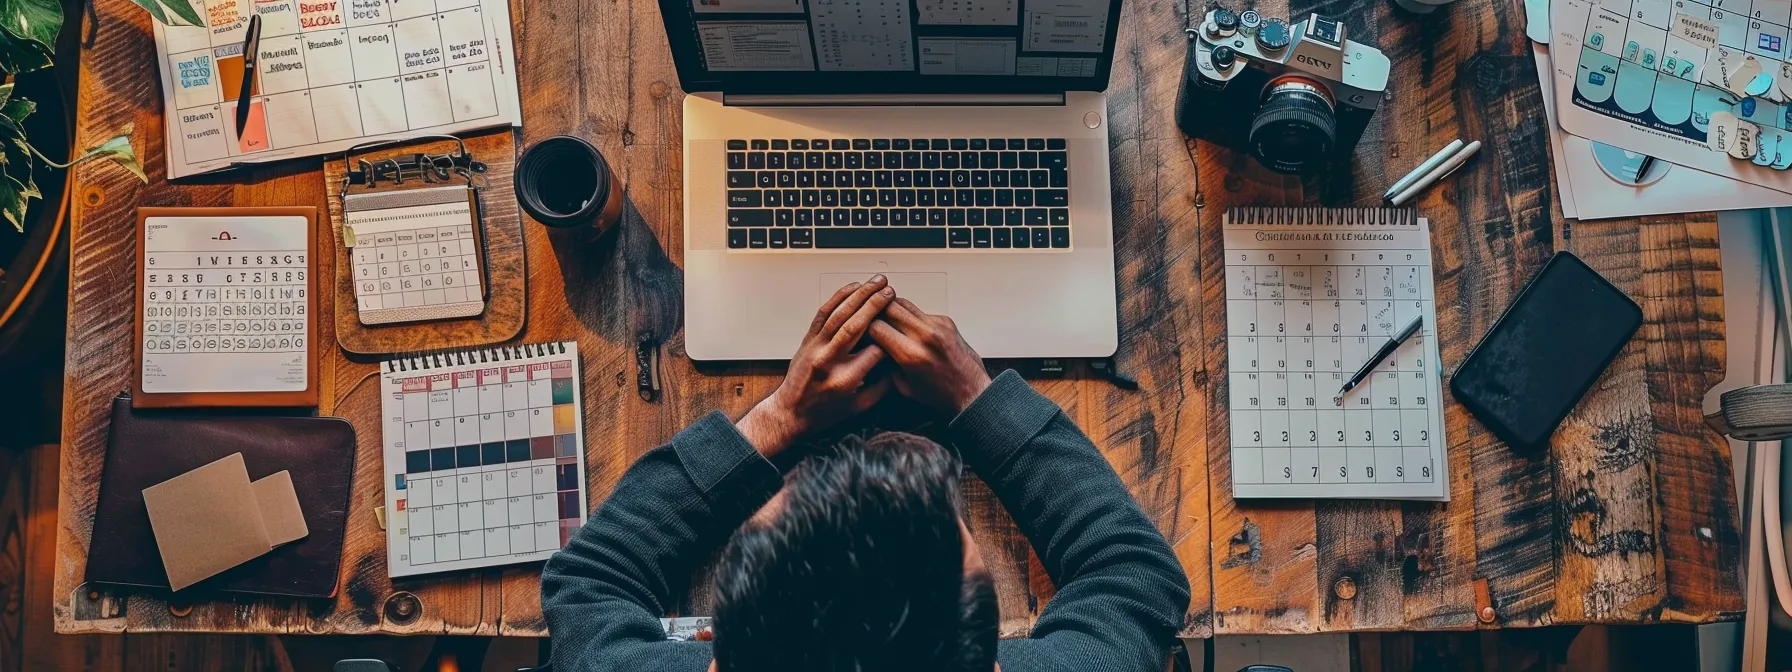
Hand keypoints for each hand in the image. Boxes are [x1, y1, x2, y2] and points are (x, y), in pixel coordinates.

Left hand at [737, 275, 895, 456]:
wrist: (790, 412)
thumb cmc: (825, 411)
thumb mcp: (861, 407)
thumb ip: (883, 385)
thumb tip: (899, 361)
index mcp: (845, 379)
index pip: (875, 350)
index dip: (891, 338)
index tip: (900, 330)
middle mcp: (828, 360)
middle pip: (856, 325)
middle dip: (876, 305)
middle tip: (891, 292)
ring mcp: (815, 348)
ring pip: (840, 314)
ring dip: (860, 295)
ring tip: (877, 283)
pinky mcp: (808, 340)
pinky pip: (823, 312)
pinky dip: (839, 297)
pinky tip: (853, 288)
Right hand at [867, 298, 990, 414]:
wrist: (971, 391)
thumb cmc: (939, 393)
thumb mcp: (903, 386)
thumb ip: (886, 363)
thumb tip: (873, 346)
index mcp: (911, 355)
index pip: (877, 326)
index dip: (864, 328)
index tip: (862, 332)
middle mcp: (925, 336)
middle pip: (889, 308)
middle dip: (876, 313)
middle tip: (870, 318)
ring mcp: (938, 326)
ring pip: (904, 304)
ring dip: (892, 309)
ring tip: (886, 319)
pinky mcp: (946, 321)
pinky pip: (921, 311)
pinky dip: (911, 317)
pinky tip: (909, 327)